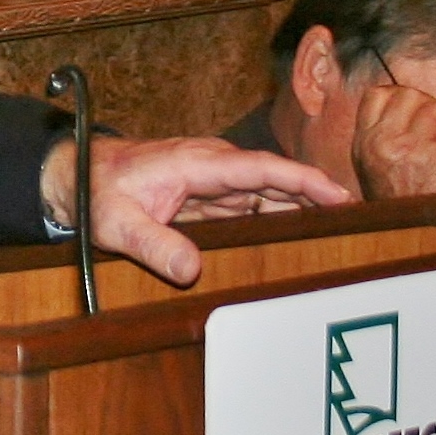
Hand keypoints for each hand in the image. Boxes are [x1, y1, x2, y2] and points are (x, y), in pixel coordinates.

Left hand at [40, 135, 350, 286]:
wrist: (73, 174)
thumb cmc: (95, 191)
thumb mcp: (117, 223)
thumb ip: (154, 245)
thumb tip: (193, 270)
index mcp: (196, 164)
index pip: (261, 170)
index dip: (303, 181)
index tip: (340, 195)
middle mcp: (211, 166)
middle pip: (275, 180)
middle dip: (317, 196)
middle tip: (361, 223)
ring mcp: (211, 179)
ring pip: (267, 191)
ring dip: (302, 207)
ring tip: (343, 231)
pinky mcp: (208, 194)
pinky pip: (252, 202)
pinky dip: (279, 214)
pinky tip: (301, 234)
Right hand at [350, 82, 435, 198]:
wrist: (412, 236)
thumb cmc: (396, 205)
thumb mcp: (371, 167)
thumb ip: (380, 136)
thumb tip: (402, 104)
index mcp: (365, 142)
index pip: (378, 95)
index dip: (400, 95)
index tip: (412, 108)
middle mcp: (384, 141)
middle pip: (411, 95)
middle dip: (430, 107)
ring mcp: (411, 148)